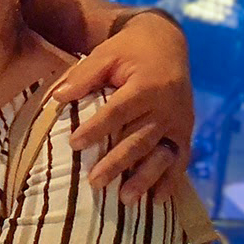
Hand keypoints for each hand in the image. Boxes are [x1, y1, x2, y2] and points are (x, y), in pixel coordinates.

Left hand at [58, 12, 193, 202]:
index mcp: (146, 85)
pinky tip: (157, 199)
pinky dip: (171, 180)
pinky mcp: (186, 131)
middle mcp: (167, 107)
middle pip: (139, 139)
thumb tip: (57, 98)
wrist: (167, 43)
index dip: (97, 128)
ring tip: (126, 199)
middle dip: (117, 163)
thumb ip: (84, 75)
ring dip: (144, 178)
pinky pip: (180, 159)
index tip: (74, 144)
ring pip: (161, 154)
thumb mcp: (106, 53)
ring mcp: (179, 122)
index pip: (118, 111)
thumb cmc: (129, 50)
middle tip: (94, 182)